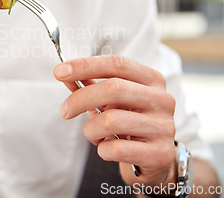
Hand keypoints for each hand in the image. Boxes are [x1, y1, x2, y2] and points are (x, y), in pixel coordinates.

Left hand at [54, 55, 175, 186]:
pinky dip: (102, 149)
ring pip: (111, 121)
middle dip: (80, 98)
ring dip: (90, 129)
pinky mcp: (160, 153)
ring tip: (92, 134)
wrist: (154, 159)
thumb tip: (64, 74)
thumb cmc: (129, 123)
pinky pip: (116, 149)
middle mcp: (162, 99)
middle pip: (113, 88)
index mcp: (151, 80)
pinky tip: (108, 148)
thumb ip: (90, 85)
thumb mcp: (112, 101)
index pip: (117, 64)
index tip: (59, 71)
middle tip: (65, 111)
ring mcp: (164, 127)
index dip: (85, 65)